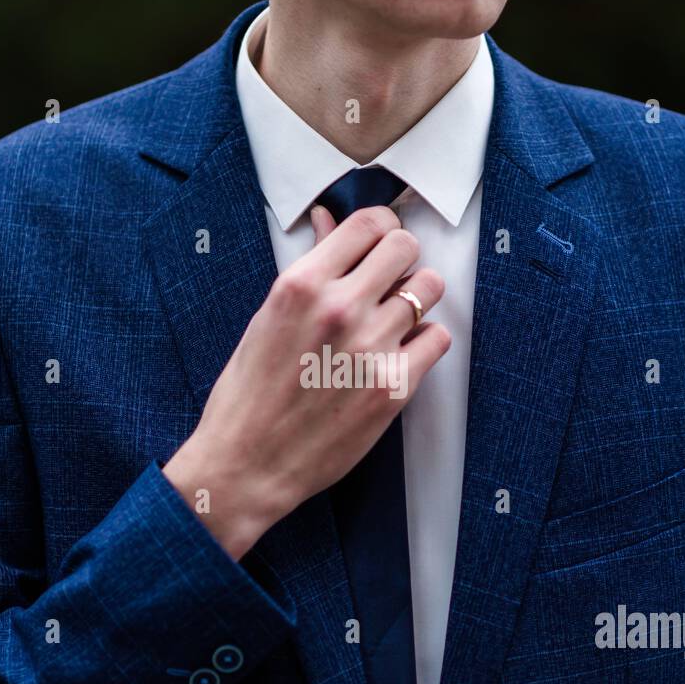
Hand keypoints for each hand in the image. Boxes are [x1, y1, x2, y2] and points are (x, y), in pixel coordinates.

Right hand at [162, 204, 450, 558]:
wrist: (248, 464)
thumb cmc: (249, 394)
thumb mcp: (269, 317)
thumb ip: (310, 266)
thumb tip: (328, 219)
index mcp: (301, 284)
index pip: (369, 224)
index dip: (380, 231)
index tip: (377, 246)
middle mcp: (339, 308)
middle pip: (406, 247)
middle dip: (400, 260)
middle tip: (388, 283)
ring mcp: (371, 347)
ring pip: (429, 290)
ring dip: (415, 300)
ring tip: (392, 322)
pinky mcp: (394, 387)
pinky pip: (437, 339)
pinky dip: (423, 343)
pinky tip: (398, 355)